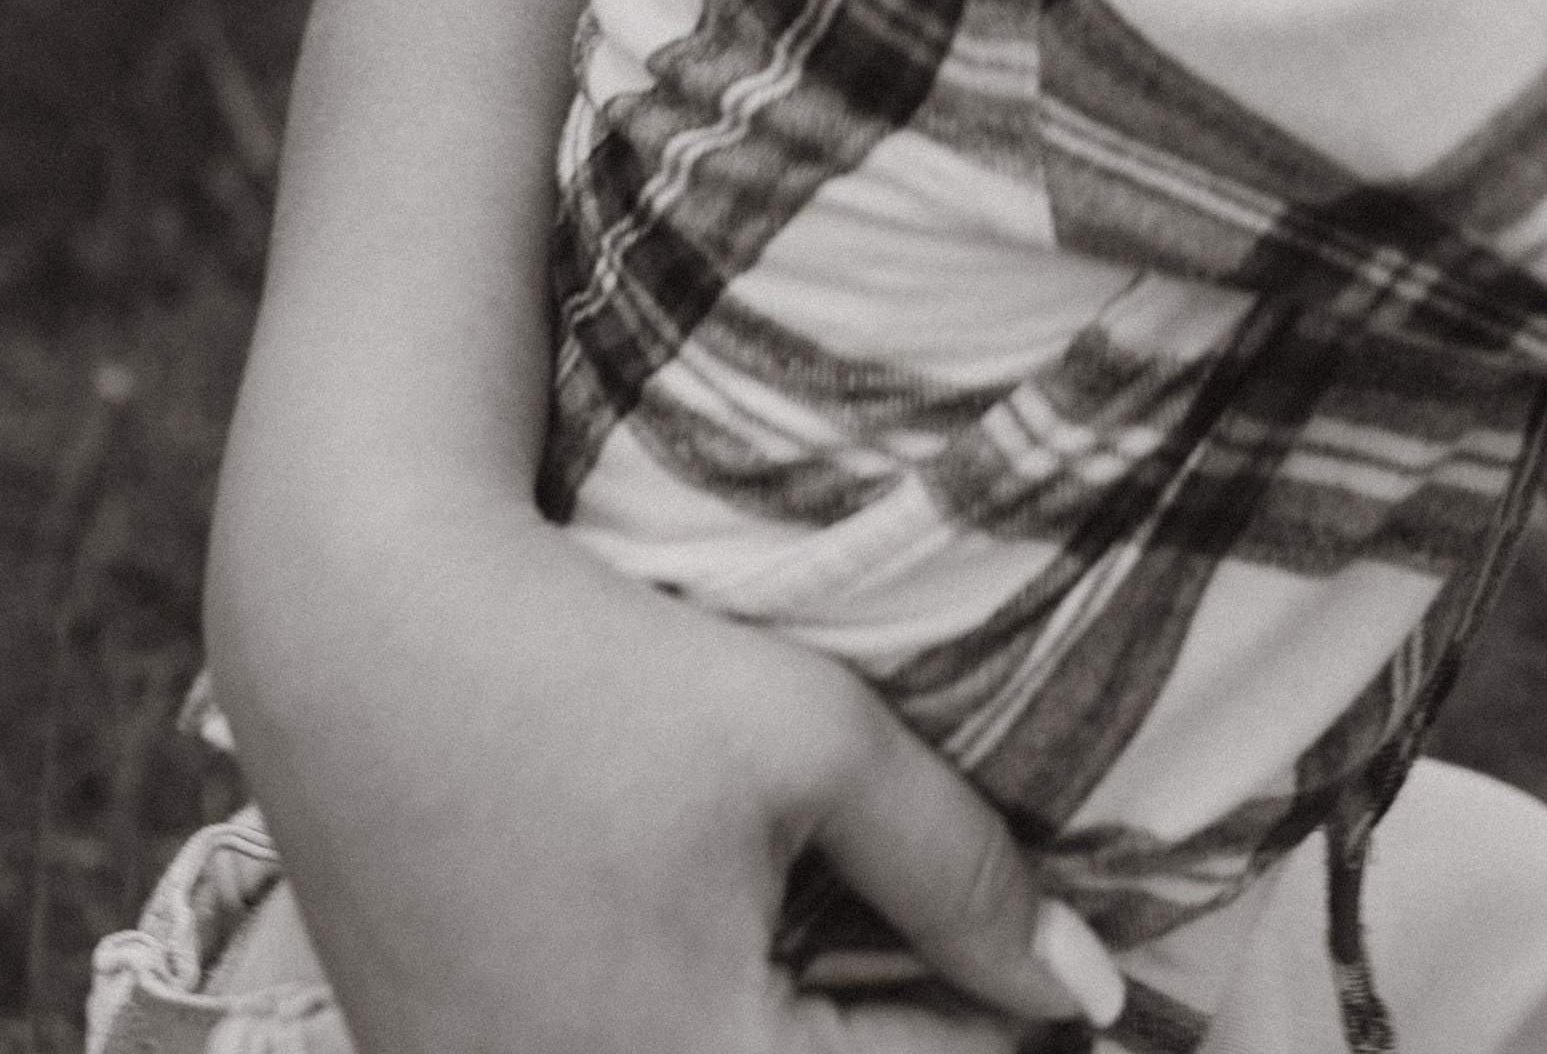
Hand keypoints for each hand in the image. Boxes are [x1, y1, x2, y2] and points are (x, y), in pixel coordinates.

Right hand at [209, 501, 1117, 1053]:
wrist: (358, 630)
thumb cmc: (594, 669)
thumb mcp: (811, 742)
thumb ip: (963, 877)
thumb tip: (1090, 990)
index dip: (1004, 1018)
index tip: (1048, 955)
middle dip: (905, 1028)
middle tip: (958, 941)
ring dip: (802, 1027)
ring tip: (840, 931)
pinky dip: (697, 1017)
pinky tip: (724, 935)